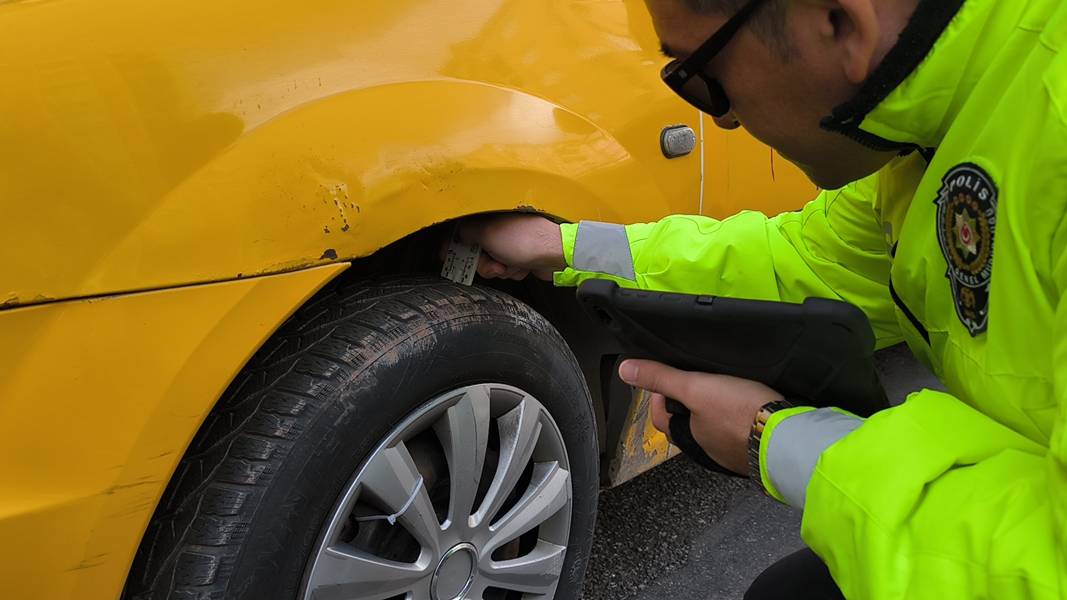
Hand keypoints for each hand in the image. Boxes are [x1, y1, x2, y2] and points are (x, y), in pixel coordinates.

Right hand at [452, 214, 565, 280]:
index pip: (462, 231)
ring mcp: (510, 243)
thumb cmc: (526, 240)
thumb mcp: (488, 235)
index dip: (454, 245)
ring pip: (492, 264)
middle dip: (485, 264)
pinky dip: (515, 271)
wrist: (557, 253)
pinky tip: (524, 266)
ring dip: (502, 270)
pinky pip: (508, 269)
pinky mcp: (521, 255)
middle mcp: (498, 228)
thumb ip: (467, 233)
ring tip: (514, 264)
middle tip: (495, 265)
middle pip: (477, 253)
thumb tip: (455, 233)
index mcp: (489, 218)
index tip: (447, 256)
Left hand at [619, 359, 783, 474]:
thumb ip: (661, 378)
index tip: (669, 376)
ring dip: (713, 410)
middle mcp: (705, 451)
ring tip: (723, 388)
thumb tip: (625, 370)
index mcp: (686, 438)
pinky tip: (747, 405)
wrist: (788, 436)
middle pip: (685, 423)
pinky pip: (737, 431)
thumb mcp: (695, 387)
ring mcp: (730, 453)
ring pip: (711, 427)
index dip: (658, 394)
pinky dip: (737, 418)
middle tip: (697, 379)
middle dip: (686, 402)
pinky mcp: (753, 449)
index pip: (659, 416)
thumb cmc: (739, 413)